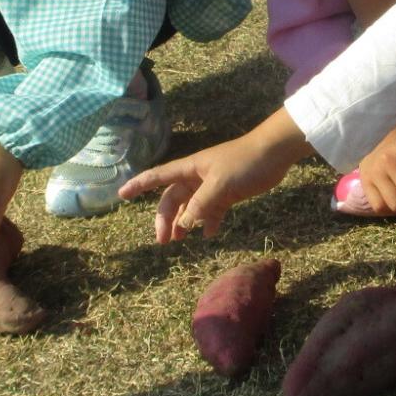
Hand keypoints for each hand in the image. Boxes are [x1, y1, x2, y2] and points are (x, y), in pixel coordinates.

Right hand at [120, 108, 311, 240]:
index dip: (139, 185)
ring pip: (191, 206)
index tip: (121, 195)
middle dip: (165, 219)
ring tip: (179, 241)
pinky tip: (208, 234)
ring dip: (184, 222)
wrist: (274, 153)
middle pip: (173, 198)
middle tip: (163, 241)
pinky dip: (208, 222)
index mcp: (190, 169)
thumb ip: (201, 204)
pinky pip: (212, 210)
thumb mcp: (220, 185)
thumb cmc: (245, 163)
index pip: (157, 177)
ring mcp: (212, 185)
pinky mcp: (228, 192)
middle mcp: (197, 177)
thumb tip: (184, 224)